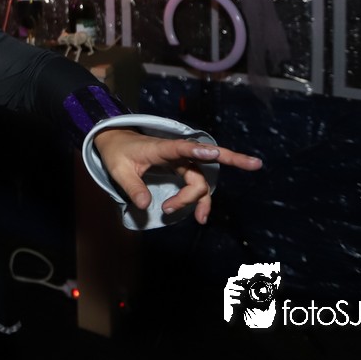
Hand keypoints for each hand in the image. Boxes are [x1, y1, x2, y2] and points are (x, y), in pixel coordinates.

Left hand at [92, 128, 261, 223]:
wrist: (116, 141)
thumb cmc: (117, 152)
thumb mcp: (119, 170)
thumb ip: (133, 187)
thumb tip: (145, 205)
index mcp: (160, 149)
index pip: (181, 148)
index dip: (198, 150)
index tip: (213, 152)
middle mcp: (175, 154)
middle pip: (200, 164)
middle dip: (223, 165)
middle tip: (244, 169)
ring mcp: (180, 161)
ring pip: (199, 179)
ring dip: (202, 199)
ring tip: (198, 218)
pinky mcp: (180, 169)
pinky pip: (195, 184)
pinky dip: (200, 199)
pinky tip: (200, 214)